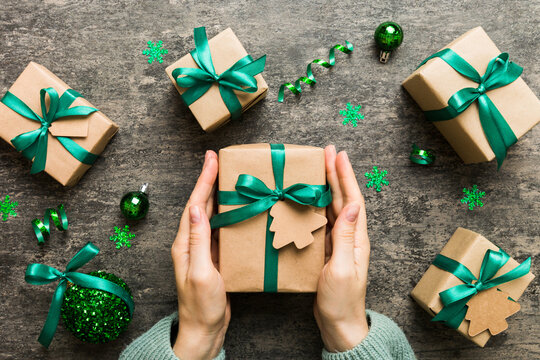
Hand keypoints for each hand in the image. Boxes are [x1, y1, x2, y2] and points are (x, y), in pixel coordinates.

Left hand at [171, 151, 229, 359]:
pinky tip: (238, 210)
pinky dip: (228, 215)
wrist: (205, 329)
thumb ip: (199, 241)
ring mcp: (203, 250)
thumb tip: (197, 209)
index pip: (195, 204)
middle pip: (201, 205)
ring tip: (230, 179)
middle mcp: (192, 243)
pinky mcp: (214, 257)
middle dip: (209, 181)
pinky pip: (220, 229)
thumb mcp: (202, 272)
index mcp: (185, 243)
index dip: (204, 180)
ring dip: (218, 195)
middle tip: (220, 161)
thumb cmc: (202, 305)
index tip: (212, 160)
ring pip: (211, 215)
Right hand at [314, 145, 369, 351]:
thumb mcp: (343, 268)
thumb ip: (345, 237)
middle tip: (328, 152)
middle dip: (337, 174)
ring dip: (328, 186)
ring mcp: (340, 243)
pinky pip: (324, 221)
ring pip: (334, 207)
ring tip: (319, 168)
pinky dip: (318, 206)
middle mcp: (350, 236)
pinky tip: (310, 200)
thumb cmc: (341, 300)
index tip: (338, 155)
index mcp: (356, 238)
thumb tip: (351, 205)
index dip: (345, 176)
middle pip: (344, 198)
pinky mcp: (329, 251)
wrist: (339, 324)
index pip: (352, 199)